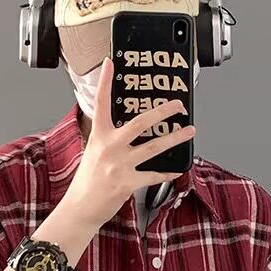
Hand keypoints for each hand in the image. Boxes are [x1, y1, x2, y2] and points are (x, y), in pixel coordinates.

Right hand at [61, 56, 195, 229]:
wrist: (81, 208)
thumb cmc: (87, 181)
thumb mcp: (93, 152)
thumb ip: (108, 137)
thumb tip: (126, 128)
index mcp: (99, 136)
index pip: (101, 102)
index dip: (104, 81)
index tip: (110, 62)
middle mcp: (110, 147)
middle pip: (140, 122)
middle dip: (163, 111)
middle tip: (177, 104)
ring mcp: (120, 165)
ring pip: (153, 147)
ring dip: (175, 139)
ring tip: (189, 132)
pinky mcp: (128, 183)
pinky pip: (154, 175)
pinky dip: (167, 173)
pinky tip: (176, 169)